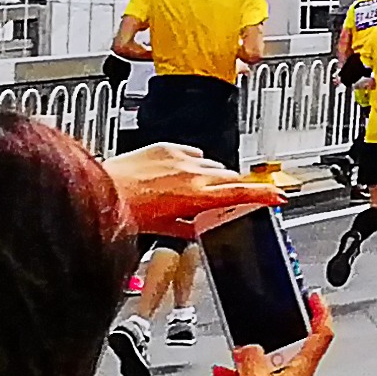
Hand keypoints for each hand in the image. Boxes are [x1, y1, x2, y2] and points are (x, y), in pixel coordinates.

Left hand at [106, 143, 272, 236]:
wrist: (97, 189)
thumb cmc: (124, 212)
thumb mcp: (162, 229)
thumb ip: (188, 226)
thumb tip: (198, 227)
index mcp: (196, 196)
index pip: (241, 193)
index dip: (265, 195)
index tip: (279, 196)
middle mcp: (192, 173)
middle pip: (231, 177)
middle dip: (234, 189)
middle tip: (227, 201)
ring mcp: (180, 157)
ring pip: (212, 166)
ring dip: (210, 178)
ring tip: (192, 191)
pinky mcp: (166, 146)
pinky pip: (192, 153)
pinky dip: (191, 164)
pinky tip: (177, 175)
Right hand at [213, 296, 335, 375]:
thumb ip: (251, 358)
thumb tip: (247, 348)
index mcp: (303, 368)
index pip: (321, 334)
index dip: (320, 313)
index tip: (314, 297)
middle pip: (293, 346)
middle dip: (277, 334)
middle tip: (267, 324)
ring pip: (269, 362)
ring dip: (252, 356)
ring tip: (237, 351)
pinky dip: (238, 374)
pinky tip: (223, 371)